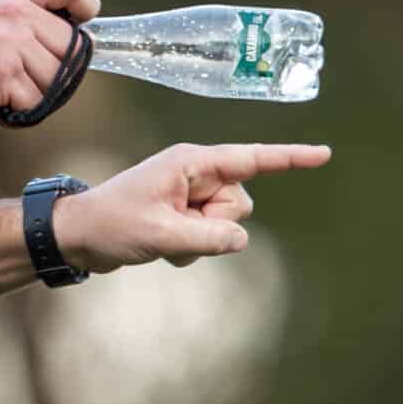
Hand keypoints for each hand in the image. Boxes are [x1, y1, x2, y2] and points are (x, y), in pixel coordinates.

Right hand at [0, 0, 101, 134]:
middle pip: (72, 49)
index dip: (86, 2)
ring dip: (33, 95)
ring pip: (57, 81)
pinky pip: (36, 102)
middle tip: (14, 76)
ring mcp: (8, 44)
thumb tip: (77, 39)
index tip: (84, 21)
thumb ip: (26, 22)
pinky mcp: (3, 75)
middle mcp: (12, 14)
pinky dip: (18, 112)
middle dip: (52, 72)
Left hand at [53, 142, 332, 273]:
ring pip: (227, 224)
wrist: (77, 236)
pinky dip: (191, 249)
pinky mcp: (184, 216)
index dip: (290, 159)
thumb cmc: (111, 225)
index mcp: (191, 164)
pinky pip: (210, 237)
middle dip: (216, 225)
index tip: (324, 154)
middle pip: (240, 204)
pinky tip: (162, 248)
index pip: (252, 159)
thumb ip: (209, 238)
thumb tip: (240, 240)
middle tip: (174, 228)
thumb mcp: (162, 234)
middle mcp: (195, 175)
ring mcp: (189, 196)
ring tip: (163, 238)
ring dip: (201, 241)